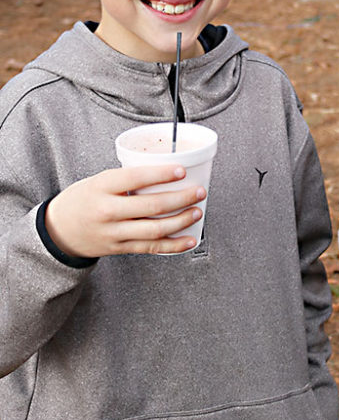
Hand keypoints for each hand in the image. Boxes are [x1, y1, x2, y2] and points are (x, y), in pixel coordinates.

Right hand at [45, 165, 206, 257]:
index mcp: (102, 186)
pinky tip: (189, 239)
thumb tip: (165, 172)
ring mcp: (114, 233)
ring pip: (154, 229)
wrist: (59, 230)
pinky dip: (173, 245)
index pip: (135, 178)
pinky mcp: (119, 248)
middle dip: (180, 199)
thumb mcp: (99, 180)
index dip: (161, 174)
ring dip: (181, 221)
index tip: (181, 171)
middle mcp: (108, 211)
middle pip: (151, 206)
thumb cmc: (84, 198)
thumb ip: (127, 178)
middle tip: (198, 192)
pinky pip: (151, 247)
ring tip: (197, 211)